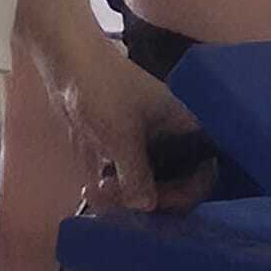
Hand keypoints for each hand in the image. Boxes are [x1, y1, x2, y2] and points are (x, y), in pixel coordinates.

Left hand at [55, 41, 210, 216]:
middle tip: (118, 200)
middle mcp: (172, 140)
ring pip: (146, 188)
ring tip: (97, 192)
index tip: (156, 203)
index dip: (185, 194)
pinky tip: (92, 190)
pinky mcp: (123, 150)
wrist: (67, 63)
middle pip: (174, 187)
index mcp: (186, 129)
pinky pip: (124, 181)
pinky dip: (111, 190)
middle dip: (144, 200)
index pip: (202, 175)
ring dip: (122, 198)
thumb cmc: (104, 90)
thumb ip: (137, 177)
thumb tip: (147, 206)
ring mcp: (146, 146)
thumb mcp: (123, 137)